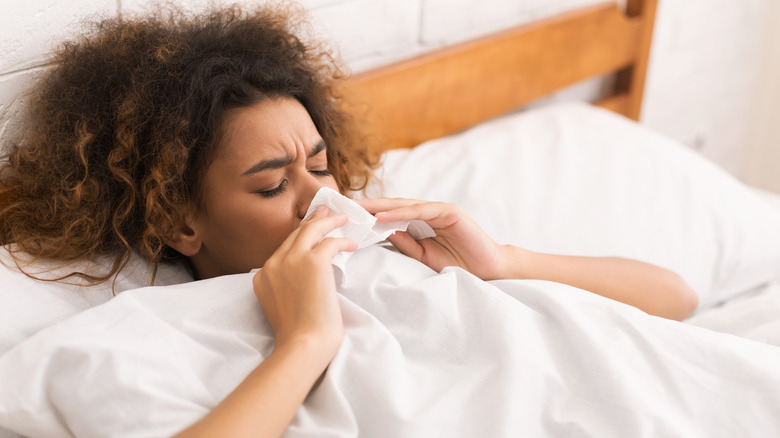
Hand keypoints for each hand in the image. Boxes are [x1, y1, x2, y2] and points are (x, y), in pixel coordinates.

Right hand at [252, 206, 356, 359]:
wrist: (303, 345)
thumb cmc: (298, 336)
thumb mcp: (281, 307)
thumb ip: (285, 288)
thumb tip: (305, 280)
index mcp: (263, 276)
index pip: (283, 249)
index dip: (299, 237)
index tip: (310, 228)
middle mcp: (273, 264)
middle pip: (295, 235)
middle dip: (312, 221)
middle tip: (325, 211)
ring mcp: (291, 261)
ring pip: (310, 230)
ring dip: (328, 222)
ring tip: (341, 218)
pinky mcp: (313, 262)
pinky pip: (330, 242)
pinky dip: (342, 241)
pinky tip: (351, 244)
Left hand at [355, 198, 507, 279]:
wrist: (489, 271)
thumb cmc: (458, 266)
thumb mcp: (424, 257)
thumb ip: (405, 243)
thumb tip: (383, 232)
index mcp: (421, 222)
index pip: (390, 215)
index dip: (369, 215)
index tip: (347, 217)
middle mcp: (429, 213)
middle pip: (393, 206)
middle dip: (369, 206)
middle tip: (345, 206)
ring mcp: (440, 210)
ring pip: (404, 205)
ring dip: (380, 207)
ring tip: (359, 209)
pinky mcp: (451, 212)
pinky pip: (421, 211)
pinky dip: (401, 213)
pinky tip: (383, 216)